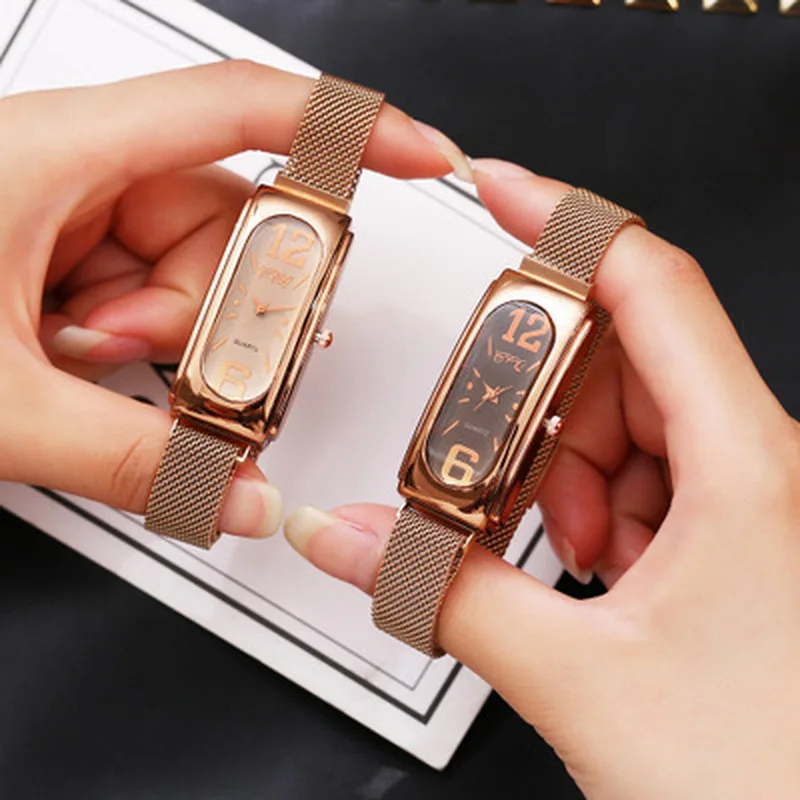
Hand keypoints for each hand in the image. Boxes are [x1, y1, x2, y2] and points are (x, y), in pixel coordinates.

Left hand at [0, 61, 462, 540]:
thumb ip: (135, 458)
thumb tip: (240, 497)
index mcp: (53, 156)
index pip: (241, 112)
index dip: (348, 130)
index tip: (419, 157)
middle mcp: (70, 168)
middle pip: (226, 218)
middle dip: (221, 308)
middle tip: (194, 369)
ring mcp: (66, 211)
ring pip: (189, 264)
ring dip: (168, 335)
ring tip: (97, 366)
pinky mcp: (57, 249)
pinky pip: (146, 285)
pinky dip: (139, 338)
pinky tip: (87, 361)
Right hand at [283, 160, 799, 797]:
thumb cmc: (765, 779)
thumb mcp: (578, 677)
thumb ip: (447, 596)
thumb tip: (351, 539)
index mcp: (750, 471)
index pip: (650, 285)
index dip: (566, 222)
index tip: (501, 192)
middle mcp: (765, 470)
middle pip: (629, 353)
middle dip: (543, 392)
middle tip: (491, 442)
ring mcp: (756, 503)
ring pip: (636, 418)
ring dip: (569, 462)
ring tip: (557, 536)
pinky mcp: (739, 539)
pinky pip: (653, 474)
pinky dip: (600, 498)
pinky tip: (588, 557)